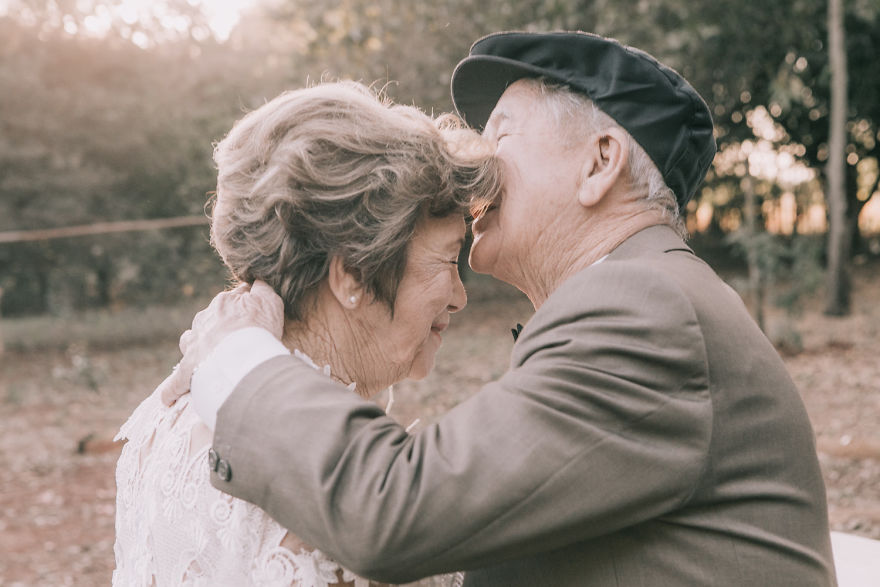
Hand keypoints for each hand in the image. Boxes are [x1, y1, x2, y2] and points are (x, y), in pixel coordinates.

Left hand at [159, 280, 284, 405]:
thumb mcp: (269, 302)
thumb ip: (263, 288)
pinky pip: (176, 383)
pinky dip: (173, 389)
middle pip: (211, 319)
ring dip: (196, 347)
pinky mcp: (187, 370)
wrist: (242, 357)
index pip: (234, 299)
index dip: (245, 306)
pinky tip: (169, 398)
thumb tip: (256, 281)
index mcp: (224, 303)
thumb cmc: (259, 330)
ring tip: (206, 360)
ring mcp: (194, 345)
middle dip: (221, 326)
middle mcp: (205, 320)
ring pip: (190, 341)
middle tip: (237, 339)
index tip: (254, 316)